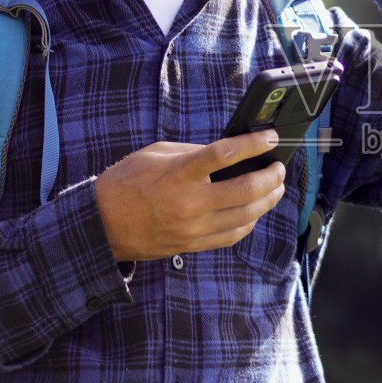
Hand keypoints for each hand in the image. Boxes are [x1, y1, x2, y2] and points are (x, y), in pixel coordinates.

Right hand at [94, 130, 285, 262]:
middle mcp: (189, 202)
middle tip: (279, 167)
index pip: (225, 154)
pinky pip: (232, 236)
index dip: (254, 144)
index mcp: (178, 174)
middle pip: (245, 190)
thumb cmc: (126, 183)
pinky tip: (255, 211)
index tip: (270, 138)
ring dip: (267, 200)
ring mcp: (192, 227)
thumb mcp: (155, 154)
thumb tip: (227, 152)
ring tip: (276, 188)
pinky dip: (249, 222)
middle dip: (271, 177)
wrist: (102, 225)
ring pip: (245, 216)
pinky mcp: (192, 245)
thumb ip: (193, 152)